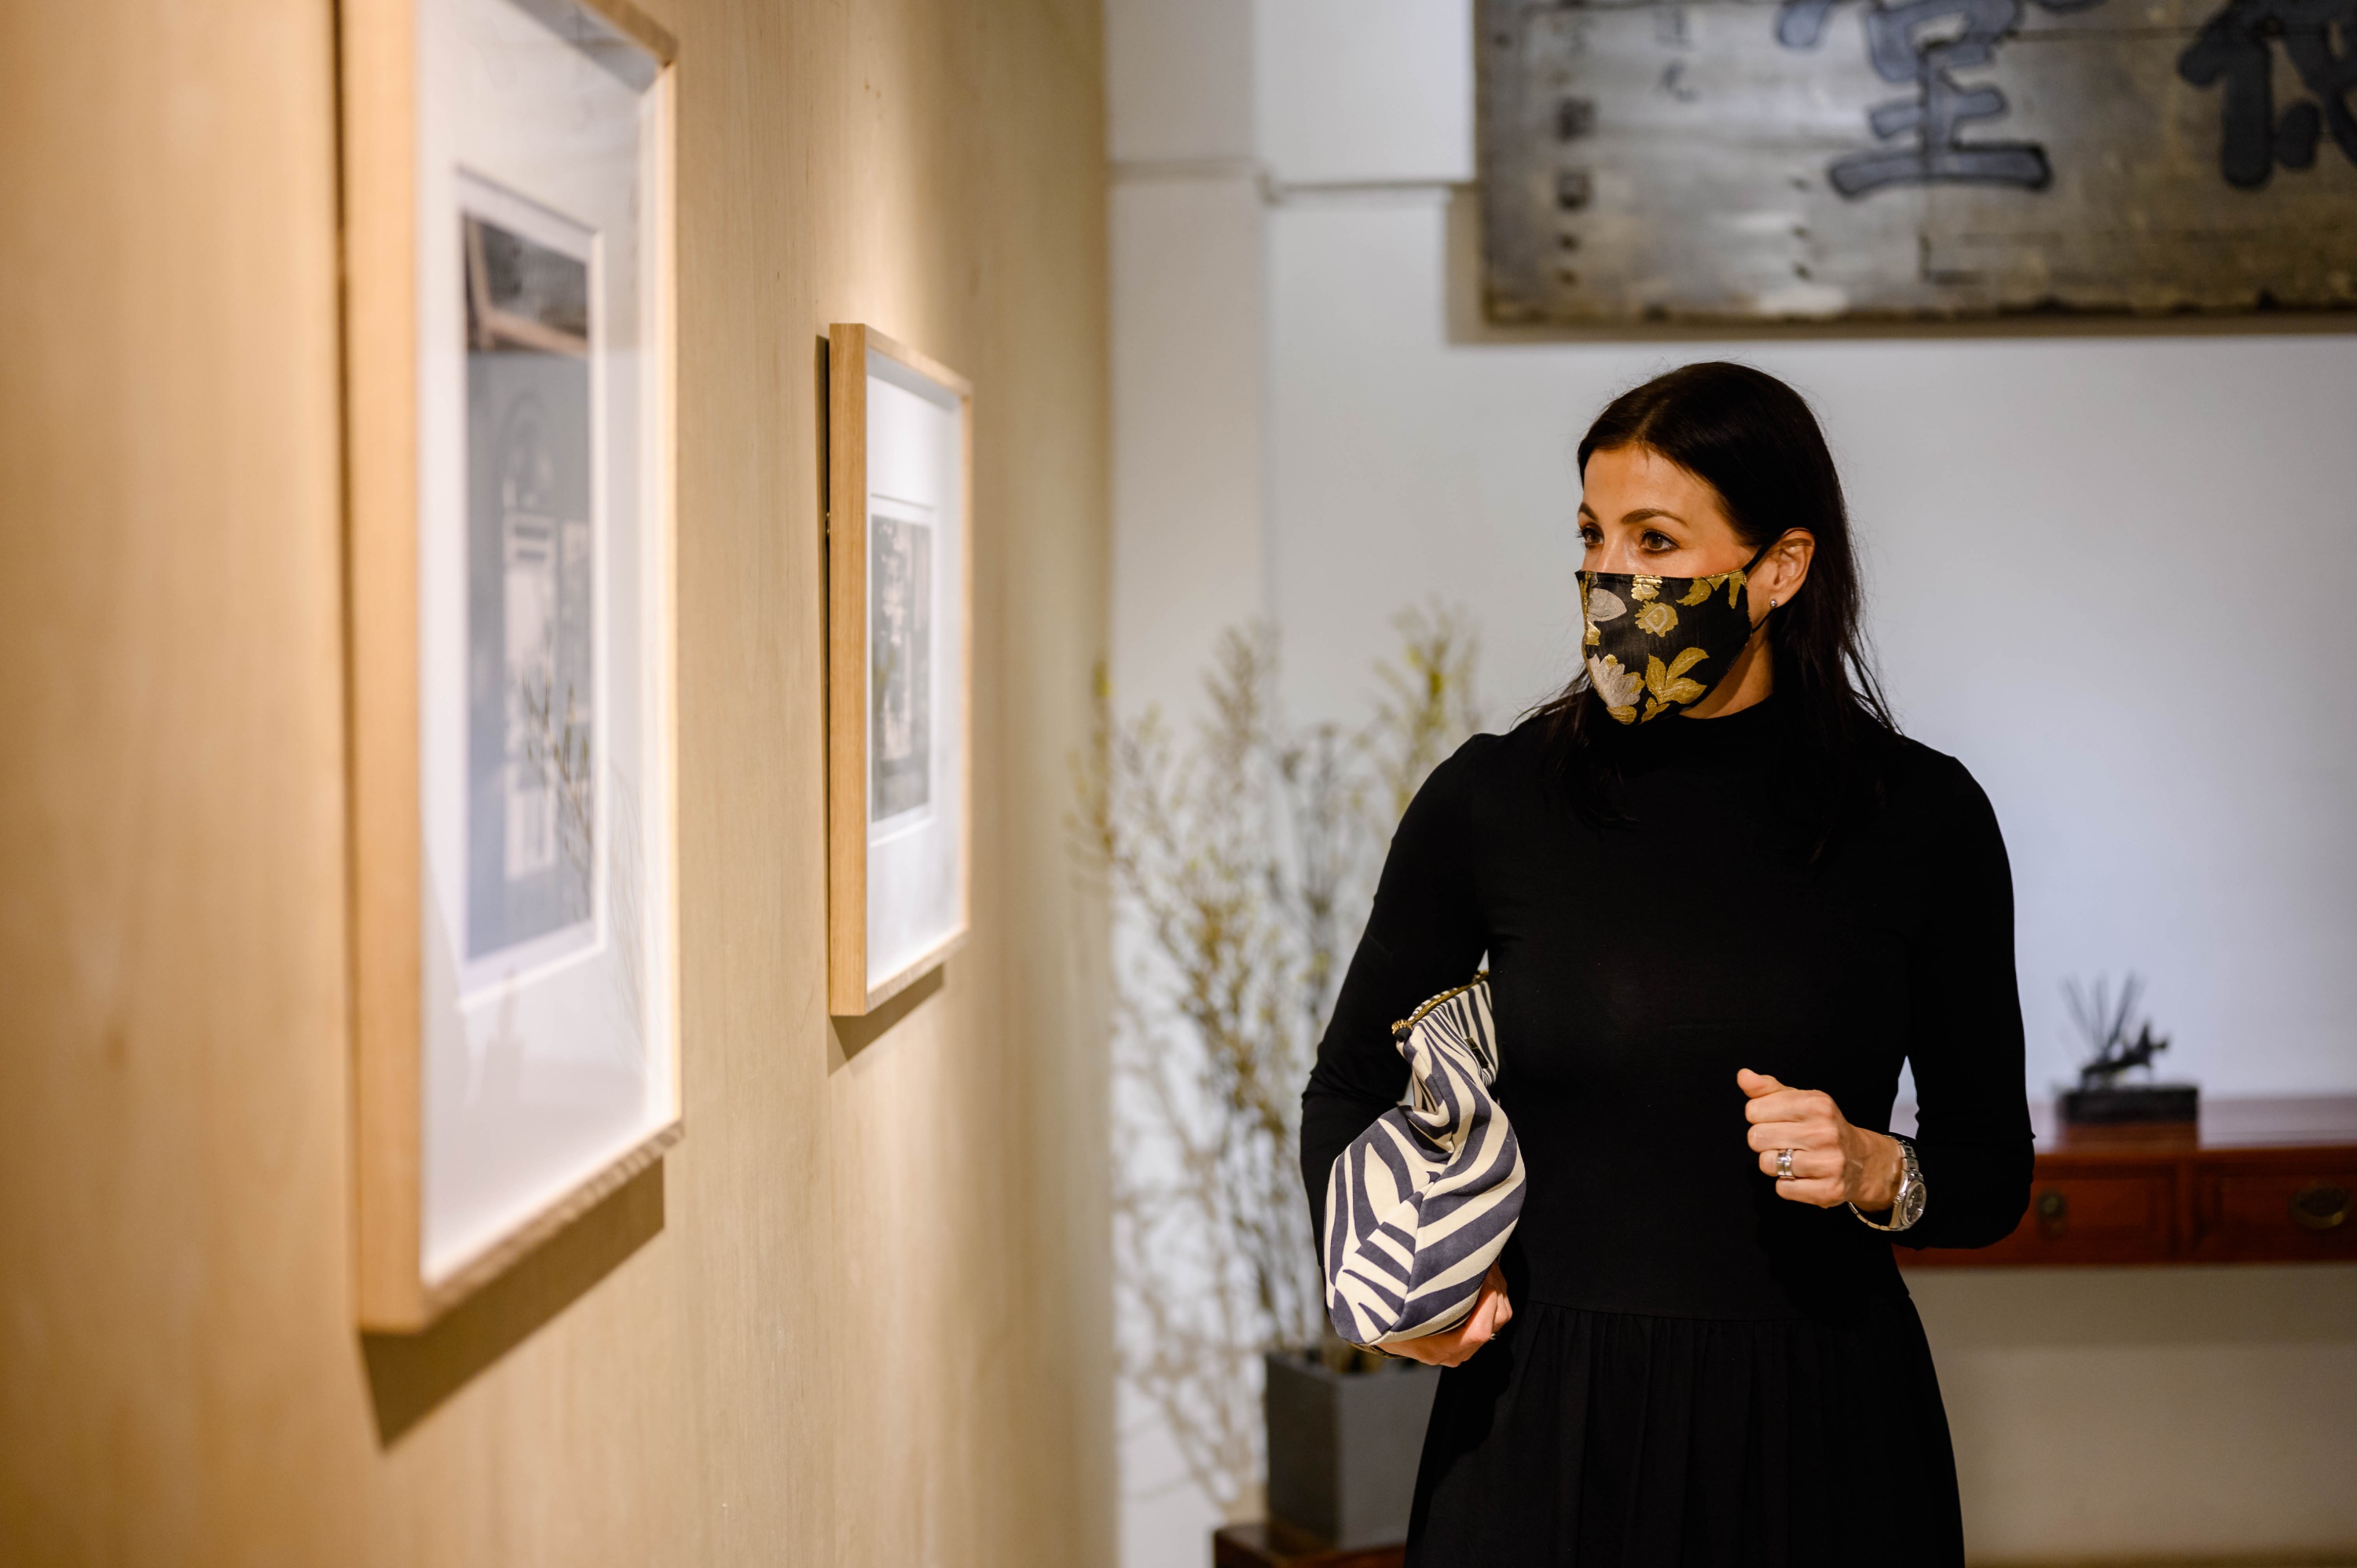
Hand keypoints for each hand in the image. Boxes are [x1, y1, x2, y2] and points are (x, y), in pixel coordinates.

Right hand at [1384, 1263, 1512, 1367]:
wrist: (1377, 1325)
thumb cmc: (1384, 1312)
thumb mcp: (1396, 1304)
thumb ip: (1420, 1294)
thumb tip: (1439, 1267)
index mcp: (1439, 1349)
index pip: (1479, 1332)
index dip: (1487, 1303)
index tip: (1482, 1275)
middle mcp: (1456, 1352)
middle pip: (1496, 1322)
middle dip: (1494, 1288)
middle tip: (1484, 1261)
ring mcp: (1465, 1345)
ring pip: (1500, 1317)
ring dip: (1496, 1287)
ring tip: (1483, 1263)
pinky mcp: (1468, 1334)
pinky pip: (1494, 1315)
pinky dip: (1493, 1293)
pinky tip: (1481, 1275)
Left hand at [1738, 1068, 1900, 1211]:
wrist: (1862, 1161)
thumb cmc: (1822, 1127)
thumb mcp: (1799, 1101)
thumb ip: (1768, 1089)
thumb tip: (1743, 1075)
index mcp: (1816, 1104)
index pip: (1753, 1110)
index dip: (1759, 1117)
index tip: (1777, 1120)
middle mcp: (1824, 1132)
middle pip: (1756, 1138)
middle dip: (1764, 1141)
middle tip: (1785, 1141)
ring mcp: (1828, 1163)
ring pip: (1767, 1164)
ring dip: (1775, 1164)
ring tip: (1795, 1158)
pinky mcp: (1829, 1190)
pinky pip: (1782, 1189)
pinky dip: (1787, 1185)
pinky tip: (1804, 1176)